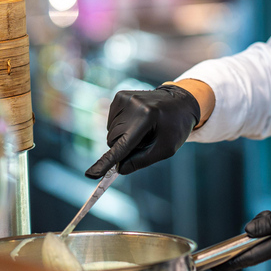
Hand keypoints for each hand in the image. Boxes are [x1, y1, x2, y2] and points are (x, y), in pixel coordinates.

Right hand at [85, 84, 199, 177]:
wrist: (181, 101)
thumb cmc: (175, 127)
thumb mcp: (166, 149)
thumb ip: (141, 161)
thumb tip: (118, 168)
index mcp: (147, 118)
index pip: (123, 145)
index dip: (106, 163)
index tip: (90, 175)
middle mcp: (133, 105)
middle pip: (114, 141)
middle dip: (125, 146)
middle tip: (146, 138)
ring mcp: (125, 98)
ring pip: (111, 132)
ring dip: (124, 135)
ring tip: (144, 127)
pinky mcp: (120, 96)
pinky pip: (112, 122)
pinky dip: (122, 126)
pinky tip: (137, 120)